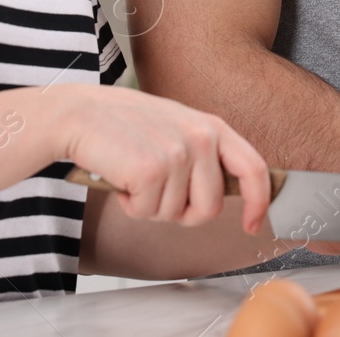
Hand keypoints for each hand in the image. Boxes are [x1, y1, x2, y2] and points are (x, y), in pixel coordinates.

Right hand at [53, 84, 271, 233]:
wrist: (80, 114)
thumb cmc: (125, 124)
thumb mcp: (176, 128)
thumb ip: (204, 154)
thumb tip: (229, 193)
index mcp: (211, 127)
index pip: (253, 168)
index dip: (258, 203)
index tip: (252, 225)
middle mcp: (200, 137)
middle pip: (209, 208)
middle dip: (181, 212)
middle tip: (156, 190)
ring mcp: (177, 153)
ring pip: (174, 215)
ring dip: (150, 206)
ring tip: (134, 174)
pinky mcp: (151, 170)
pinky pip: (147, 213)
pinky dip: (130, 205)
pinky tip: (121, 177)